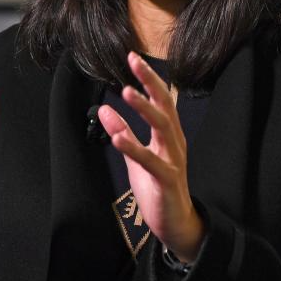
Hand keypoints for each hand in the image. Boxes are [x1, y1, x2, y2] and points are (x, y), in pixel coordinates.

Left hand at [97, 51, 204, 262]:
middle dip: (150, 82)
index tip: (132, 58)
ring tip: (126, 92)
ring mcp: (173, 159)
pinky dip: (133, 146)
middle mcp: (175, 142)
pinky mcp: (167, 179)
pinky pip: (150, 160)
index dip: (148, 78)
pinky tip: (117, 137)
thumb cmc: (157, 185)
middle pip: (165, 105)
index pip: (161, 99)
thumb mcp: (136, 156)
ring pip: (163, 127)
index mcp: (169, 134)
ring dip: (144, 108)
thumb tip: (105, 110)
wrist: (175, 222)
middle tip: (134, 61)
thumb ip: (123, 133)